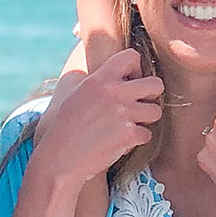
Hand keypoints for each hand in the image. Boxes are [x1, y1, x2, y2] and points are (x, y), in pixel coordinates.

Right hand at [30, 49, 162, 191]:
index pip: (131, 56)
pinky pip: (147, 134)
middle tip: (138, 105)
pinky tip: (120, 142)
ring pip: (155, 111)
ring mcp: (123, 113)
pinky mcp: (128, 134)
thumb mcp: (74, 94)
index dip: (136, 69)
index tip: (129, 82)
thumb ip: (95, 80)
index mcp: (98, 79)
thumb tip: (113, 71)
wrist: (60, 160)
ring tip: (128, 125)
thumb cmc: (65, 129)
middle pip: (156, 84)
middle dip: (151, 95)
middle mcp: (113, 92)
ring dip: (145, 120)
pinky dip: (136, 141)